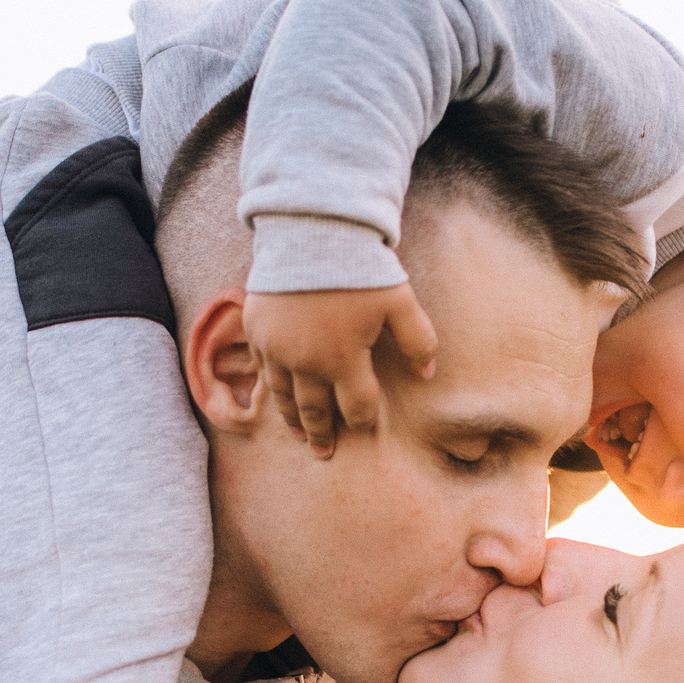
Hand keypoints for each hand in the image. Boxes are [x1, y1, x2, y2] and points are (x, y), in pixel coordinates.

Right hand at [246, 285, 438, 456]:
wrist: (311, 229)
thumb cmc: (360, 267)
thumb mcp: (400, 301)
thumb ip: (419, 341)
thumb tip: (427, 375)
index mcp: (343, 360)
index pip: (357, 406)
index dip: (364, 420)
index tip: (365, 425)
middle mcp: (305, 363)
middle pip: (315, 411)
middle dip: (322, 434)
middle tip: (323, 453)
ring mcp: (276, 348)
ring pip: (283, 396)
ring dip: (292, 419)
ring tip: (298, 435)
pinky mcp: (256, 330)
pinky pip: (262, 368)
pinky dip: (270, 386)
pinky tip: (275, 395)